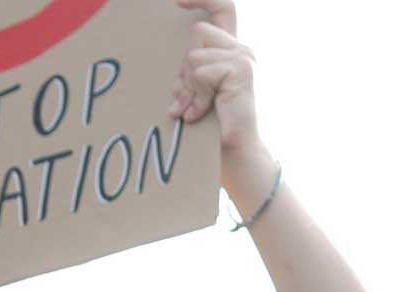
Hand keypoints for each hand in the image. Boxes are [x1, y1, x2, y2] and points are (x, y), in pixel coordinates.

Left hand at [171, 0, 260, 160]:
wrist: (232, 153)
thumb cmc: (210, 126)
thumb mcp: (195, 91)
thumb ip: (188, 71)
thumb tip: (171, 68)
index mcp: (230, 50)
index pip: (222, 7)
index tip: (176, 0)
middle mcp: (240, 49)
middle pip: (197, 31)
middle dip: (183, 67)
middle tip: (181, 98)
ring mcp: (243, 57)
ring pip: (195, 55)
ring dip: (188, 86)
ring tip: (192, 110)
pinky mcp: (241, 69)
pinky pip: (202, 72)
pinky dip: (196, 96)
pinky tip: (200, 113)